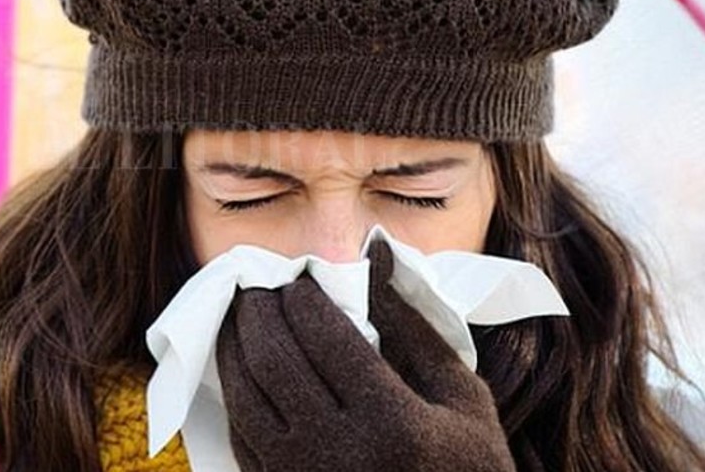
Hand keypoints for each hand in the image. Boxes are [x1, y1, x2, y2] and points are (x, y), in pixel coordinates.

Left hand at [215, 272, 514, 471]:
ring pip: (244, 397)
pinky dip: (235, 392)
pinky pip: (241, 436)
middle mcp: (340, 455)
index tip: (301, 277)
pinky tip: (243, 366)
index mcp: (394, 423)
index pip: (325, 336)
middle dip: (259, 311)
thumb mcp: (462, 398)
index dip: (303, 297)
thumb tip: (377, 254)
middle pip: (274, 361)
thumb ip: (413, 326)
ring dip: (234, 346)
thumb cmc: (470, 467)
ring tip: (242, 314)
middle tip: (260, 284)